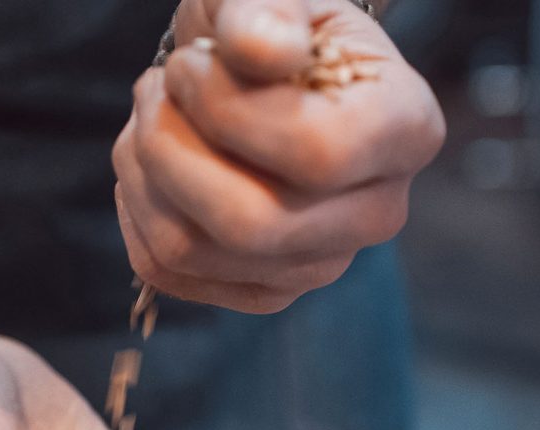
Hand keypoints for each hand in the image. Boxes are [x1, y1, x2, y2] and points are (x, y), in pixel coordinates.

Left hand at [113, 0, 444, 312]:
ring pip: (192, 249)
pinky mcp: (263, 291)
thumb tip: (262, 51)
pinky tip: (152, 163)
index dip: (227, 110)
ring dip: (142, 171)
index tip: (187, 63)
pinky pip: (167, 270)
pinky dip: (135, 209)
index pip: (317, 153)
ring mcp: (319, 265)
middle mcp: (376, 214)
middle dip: (169, 147)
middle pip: (250, 223)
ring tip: (150, 114)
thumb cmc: (272, 30)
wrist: (262, 74)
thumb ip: (268, 12)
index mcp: (404, 130)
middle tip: (154, 87)